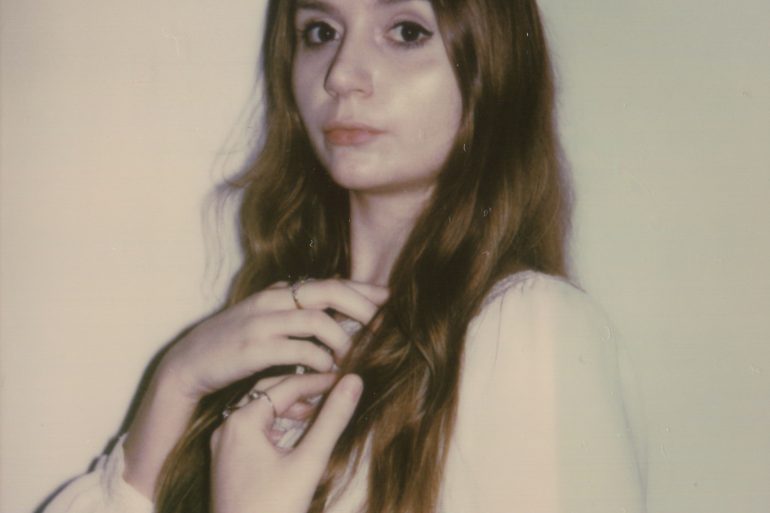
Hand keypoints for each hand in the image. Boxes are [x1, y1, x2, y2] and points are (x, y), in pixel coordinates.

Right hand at [159, 279, 386, 399]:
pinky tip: (328, 369)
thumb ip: (294, 310)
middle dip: (362, 305)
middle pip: (329, 291)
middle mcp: (273, 300)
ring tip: (354, 355)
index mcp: (279, 292)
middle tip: (382, 323)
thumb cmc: (234, 343)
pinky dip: (320, 359)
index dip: (362, 288)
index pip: (329, 282)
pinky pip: (297, 349)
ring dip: (343, 339)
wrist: (188, 363)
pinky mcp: (253, 348)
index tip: (389, 297)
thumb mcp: (264, 318)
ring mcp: (262, 323)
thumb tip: (332, 310)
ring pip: (317, 320)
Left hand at [210, 373, 363, 512]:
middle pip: (270, 393)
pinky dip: (278, 425)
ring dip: (291, 407)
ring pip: (261, 411)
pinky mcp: (227, 462)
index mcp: (241, 422)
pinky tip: (298, 433)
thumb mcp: (308, 462)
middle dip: (303, 390)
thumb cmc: (273, 509)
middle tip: (334, 390)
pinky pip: (254, 430)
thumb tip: (354, 382)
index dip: (319, 381)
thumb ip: (332, 420)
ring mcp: (224, 446)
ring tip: (320, 410)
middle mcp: (226, 427)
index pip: (287, 386)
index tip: (346, 378)